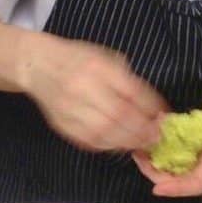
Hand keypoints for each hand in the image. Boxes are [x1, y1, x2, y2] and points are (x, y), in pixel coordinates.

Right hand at [23, 35, 167, 151]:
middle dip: (142, 129)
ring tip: (143, 144)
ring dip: (128, 141)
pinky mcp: (62, 125)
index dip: (151, 107)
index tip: (164, 115)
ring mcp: (70, 109)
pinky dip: (110, 146)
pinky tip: (121, 145)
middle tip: (157, 136)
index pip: (130, 91)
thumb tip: (152, 105)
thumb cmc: (77, 58)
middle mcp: (83, 88)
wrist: (37, 65)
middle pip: (119, 115)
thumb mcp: (105, 56)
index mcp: (97, 66)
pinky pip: (90, 141)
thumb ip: (127, 79)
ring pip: (105, 132)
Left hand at [132, 87, 201, 196]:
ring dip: (153, 166)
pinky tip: (146, 141)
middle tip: (139, 157)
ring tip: (139, 150)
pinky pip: (171, 161)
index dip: (177, 188)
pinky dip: (157, 155)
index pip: (197, 183)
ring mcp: (197, 160)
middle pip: (180, 182)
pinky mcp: (190, 152)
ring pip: (173, 173)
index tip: (156, 188)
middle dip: (157, 175)